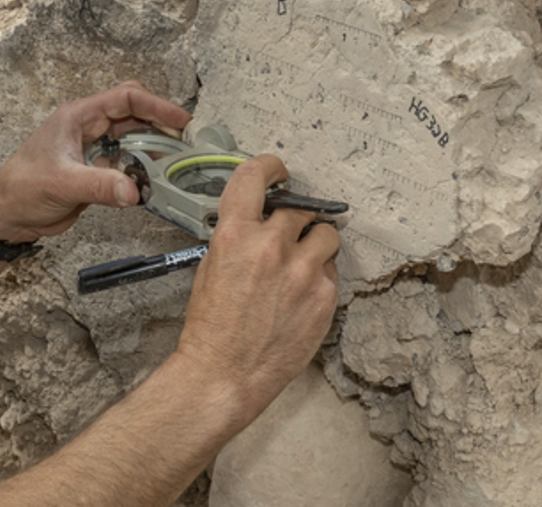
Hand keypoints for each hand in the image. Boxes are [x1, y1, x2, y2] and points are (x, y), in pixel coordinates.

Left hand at [0, 81, 191, 242]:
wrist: (7, 216)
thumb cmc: (22, 189)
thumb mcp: (62, 184)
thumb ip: (100, 185)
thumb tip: (134, 191)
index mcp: (77, 117)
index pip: (125, 99)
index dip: (156, 106)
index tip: (180, 120)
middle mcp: (87, 128)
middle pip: (134, 115)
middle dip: (159, 124)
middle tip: (183, 140)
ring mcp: (92, 149)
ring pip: (132, 139)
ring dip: (152, 148)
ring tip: (173, 161)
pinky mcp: (95, 170)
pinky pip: (126, 163)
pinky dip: (141, 169)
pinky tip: (152, 181)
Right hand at [174, 154, 339, 420]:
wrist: (225, 374)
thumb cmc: (210, 325)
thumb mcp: (211, 266)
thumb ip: (238, 237)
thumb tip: (259, 221)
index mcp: (236, 234)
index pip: (256, 176)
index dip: (270, 167)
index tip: (278, 171)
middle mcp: (272, 246)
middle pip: (301, 208)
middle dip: (294, 218)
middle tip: (288, 234)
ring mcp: (303, 272)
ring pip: (326, 234)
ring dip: (315, 242)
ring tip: (301, 264)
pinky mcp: (325, 296)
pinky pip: (331, 270)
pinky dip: (320, 276)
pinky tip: (302, 295)